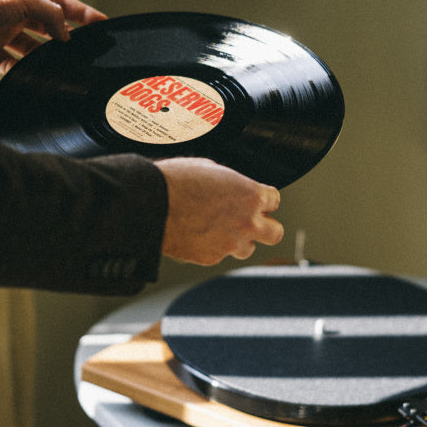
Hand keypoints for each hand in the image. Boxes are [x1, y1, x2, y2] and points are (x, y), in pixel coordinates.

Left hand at [0, 0, 106, 73]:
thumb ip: (51, 14)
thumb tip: (66, 34)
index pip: (62, 5)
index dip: (84, 14)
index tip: (103, 24)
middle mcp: (17, 12)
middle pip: (49, 28)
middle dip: (67, 39)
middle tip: (87, 51)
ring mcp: (2, 32)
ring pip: (32, 49)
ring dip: (45, 58)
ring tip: (62, 69)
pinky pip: (10, 65)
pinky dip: (20, 73)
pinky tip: (33, 80)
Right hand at [156, 158, 283, 264]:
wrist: (151, 203)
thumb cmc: (176, 181)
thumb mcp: (210, 169)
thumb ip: (231, 183)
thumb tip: (232, 188)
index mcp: (250, 195)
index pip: (275, 201)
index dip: (264, 200)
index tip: (257, 201)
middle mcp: (246, 222)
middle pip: (275, 233)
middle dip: (266, 228)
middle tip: (252, 222)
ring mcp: (230, 243)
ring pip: (248, 248)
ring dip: (238, 240)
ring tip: (218, 229)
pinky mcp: (211, 258)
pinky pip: (220, 255)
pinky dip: (212, 247)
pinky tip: (197, 235)